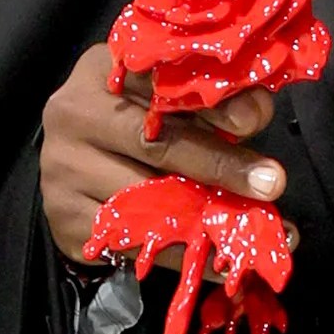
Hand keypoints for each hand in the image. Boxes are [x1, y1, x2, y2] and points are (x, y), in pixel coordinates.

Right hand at [36, 27, 277, 267]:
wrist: (78, 166)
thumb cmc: (138, 123)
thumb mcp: (173, 99)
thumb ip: (214, 103)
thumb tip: (257, 115)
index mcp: (102, 71)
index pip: (160, 83)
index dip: (211, 103)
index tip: (254, 123)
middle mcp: (73, 115)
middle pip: (155, 144)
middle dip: (219, 166)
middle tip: (270, 184)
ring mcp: (63, 171)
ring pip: (146, 201)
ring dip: (207, 220)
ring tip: (256, 231)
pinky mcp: (66, 220)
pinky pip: (136, 244)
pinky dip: (184, 256)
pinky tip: (222, 262)